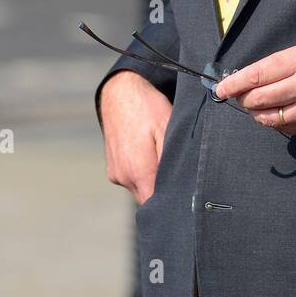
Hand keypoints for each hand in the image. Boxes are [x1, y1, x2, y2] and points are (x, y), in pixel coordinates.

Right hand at [99, 70, 172, 205]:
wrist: (120, 92)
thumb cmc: (147, 107)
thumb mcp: (168, 128)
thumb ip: (172, 159)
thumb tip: (181, 183)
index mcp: (139, 171)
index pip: (156, 204)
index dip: (171, 201)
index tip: (183, 192)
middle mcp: (124, 177)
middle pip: (148, 198)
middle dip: (163, 190)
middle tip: (177, 171)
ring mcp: (116, 173)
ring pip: (139, 189)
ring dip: (151, 181)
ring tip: (160, 157)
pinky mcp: (113, 168)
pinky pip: (131, 180)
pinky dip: (141, 174)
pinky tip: (148, 155)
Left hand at [213, 43, 295, 136]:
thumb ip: (273, 67)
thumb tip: (242, 82)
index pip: (256, 76)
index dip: (234, 84)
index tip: (220, 88)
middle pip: (258, 99)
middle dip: (243, 99)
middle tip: (241, 96)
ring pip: (267, 118)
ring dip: (256, 113)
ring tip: (257, 106)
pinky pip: (283, 129)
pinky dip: (274, 121)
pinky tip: (278, 112)